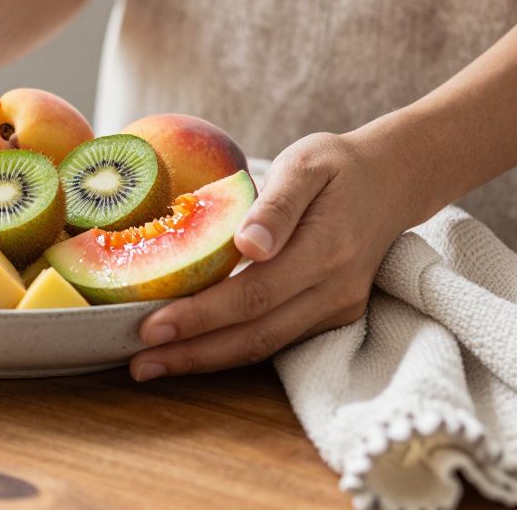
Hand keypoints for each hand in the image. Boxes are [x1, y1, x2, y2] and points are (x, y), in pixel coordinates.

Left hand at [129, 132, 407, 380]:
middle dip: (192, 353)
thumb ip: (278, 204)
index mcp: (327, 249)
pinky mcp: (332, 315)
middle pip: (255, 334)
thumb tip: (249, 244)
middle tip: (137, 362)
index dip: (201, 316)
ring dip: (206, 359)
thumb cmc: (336, 166)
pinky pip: (275, 339)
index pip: (253, 294)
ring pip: (264, 346)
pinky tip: (189, 349)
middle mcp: (334, 289)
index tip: (150, 326)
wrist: (392, 181)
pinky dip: (229, 348)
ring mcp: (336, 308)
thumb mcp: (306, 164)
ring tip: (151, 365)